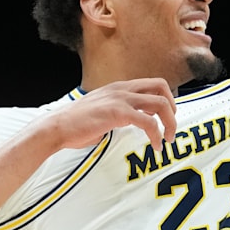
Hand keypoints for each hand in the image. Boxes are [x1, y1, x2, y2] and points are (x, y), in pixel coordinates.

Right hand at [48, 78, 177, 149]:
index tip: (166, 119)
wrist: (57, 127)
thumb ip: (120, 113)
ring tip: (167, 140)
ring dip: (170, 123)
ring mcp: (120, 99)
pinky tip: (155, 146)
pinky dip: (157, 135)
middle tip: (171, 127)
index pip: (153, 83)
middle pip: (161, 86)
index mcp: (119, 87)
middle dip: (172, 107)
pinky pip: (149, 122)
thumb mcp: (103, 112)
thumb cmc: (77, 124)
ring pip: (160, 103)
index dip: (166, 100)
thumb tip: (134, 122)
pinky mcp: (118, 113)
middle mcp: (122, 89)